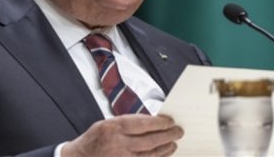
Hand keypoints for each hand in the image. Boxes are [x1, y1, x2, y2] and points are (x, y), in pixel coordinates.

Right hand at [61, 114, 183, 156]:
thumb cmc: (95, 139)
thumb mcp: (108, 123)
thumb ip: (129, 123)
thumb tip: (153, 121)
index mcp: (114, 127)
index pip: (144, 124)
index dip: (160, 123)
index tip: (170, 121)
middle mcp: (119, 144)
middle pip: (150, 141)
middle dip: (167, 135)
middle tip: (178, 131)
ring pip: (151, 155)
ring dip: (165, 149)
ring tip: (174, 143)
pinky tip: (164, 155)